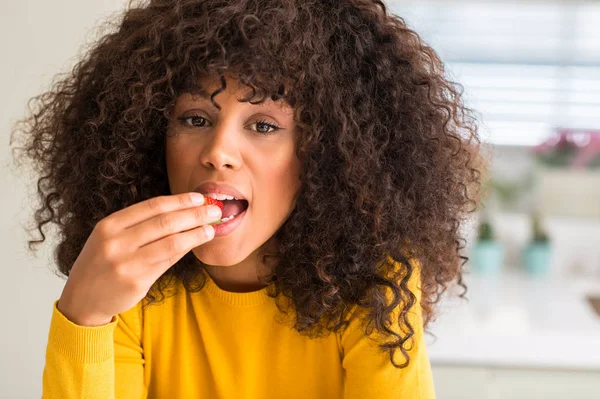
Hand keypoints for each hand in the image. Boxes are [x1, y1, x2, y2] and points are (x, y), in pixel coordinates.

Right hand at [56, 192, 221, 325]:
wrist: (81, 300)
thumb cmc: (101, 264)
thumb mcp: (111, 239)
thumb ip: (139, 226)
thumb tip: (180, 212)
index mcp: (109, 226)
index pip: (152, 206)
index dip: (179, 201)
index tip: (199, 198)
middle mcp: (116, 242)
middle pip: (164, 222)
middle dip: (194, 215)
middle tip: (214, 211)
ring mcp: (126, 263)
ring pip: (170, 243)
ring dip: (195, 234)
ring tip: (211, 229)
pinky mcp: (136, 282)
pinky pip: (167, 262)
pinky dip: (184, 250)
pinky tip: (195, 244)